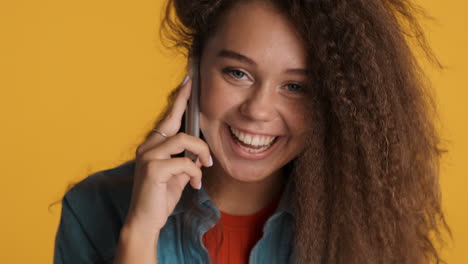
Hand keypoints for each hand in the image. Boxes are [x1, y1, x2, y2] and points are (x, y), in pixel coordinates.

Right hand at [125, 76, 212, 234]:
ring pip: (183, 139)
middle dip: (187, 106)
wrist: (145, 222)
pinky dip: (195, 171)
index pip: (167, 119)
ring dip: (201, 152)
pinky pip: (184, 161)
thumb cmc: (159, 198)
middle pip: (174, 122)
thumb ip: (186, 161)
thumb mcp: (177, 176)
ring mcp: (148, 156)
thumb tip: (200, 154)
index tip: (188, 82)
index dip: (179, 100)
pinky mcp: (153, 168)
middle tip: (198, 92)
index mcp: (152, 146)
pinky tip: (195, 183)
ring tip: (206, 165)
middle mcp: (147, 147)